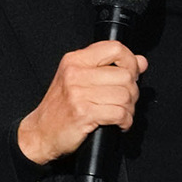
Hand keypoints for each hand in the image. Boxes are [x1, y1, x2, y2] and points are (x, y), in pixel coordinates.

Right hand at [17, 40, 147, 164]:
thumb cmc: (60, 107)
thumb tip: (140, 61)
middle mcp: (76, 73)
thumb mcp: (80, 79)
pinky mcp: (84, 113)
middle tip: (126, 100)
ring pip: (125, 95)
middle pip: (125, 75)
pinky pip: (119, 113)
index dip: (130, 61)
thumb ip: (109, 67)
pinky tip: (120, 123)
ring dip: (130, 108)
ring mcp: (79, 93)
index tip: (132, 73)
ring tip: (122, 113)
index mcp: (75, 60)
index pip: (114, 48)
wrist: (40, 132)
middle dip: (133, 91)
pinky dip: (125, 121)